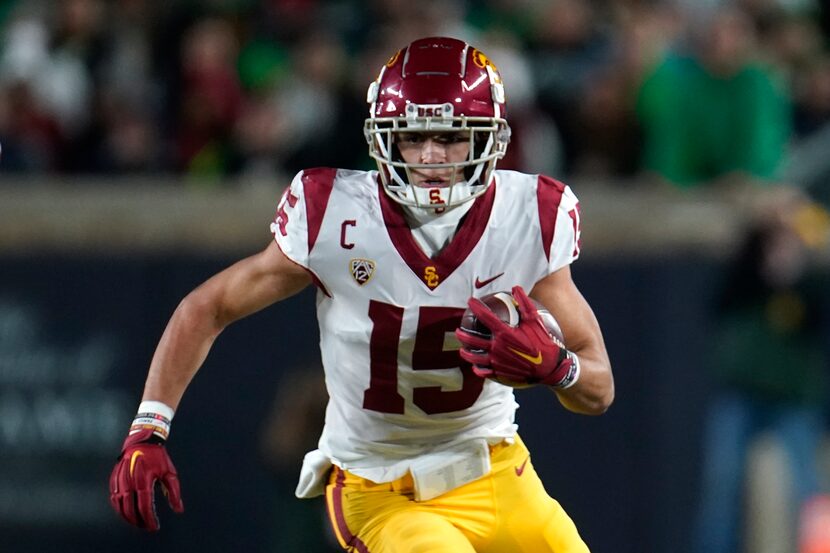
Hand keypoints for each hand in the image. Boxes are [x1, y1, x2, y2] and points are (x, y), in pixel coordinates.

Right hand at [109, 428, 183, 530]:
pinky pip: (113, 498)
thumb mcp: (170, 473)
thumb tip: (178, 509)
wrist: (142, 440)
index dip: (149, 519)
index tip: (154, 527)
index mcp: (144, 480)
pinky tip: (125, 512)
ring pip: (119, 506)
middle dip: (138, 521)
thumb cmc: (158, 457)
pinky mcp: (114, 478)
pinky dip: (118, 508)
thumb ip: (174, 492)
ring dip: (127, 517)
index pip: (144, 506)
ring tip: (136, 522)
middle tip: (146, 526)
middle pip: (130, 509)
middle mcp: (129, 481)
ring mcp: (120, 480)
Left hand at [455, 285, 578, 387]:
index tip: (470, 301)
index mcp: (504, 333)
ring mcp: (497, 362)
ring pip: (475, 357)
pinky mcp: (500, 373)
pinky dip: (477, 368)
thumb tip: (516, 288)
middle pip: (473, 339)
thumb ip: (525, 303)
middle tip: (459, 329)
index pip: (485, 317)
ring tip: (462, 348)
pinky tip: (476, 367)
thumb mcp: (536, 320)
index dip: (476, 307)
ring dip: (466, 352)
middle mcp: (497, 348)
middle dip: (463, 333)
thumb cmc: (544, 342)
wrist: (550, 368)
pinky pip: (484, 372)